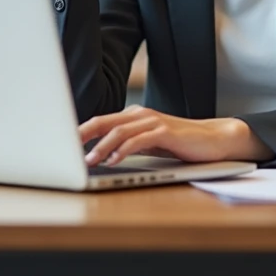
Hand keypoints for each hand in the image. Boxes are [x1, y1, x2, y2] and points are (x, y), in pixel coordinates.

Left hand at [80, 106, 271, 165]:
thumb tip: (100, 156)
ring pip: (119, 131)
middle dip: (82, 136)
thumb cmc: (180, 143)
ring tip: (88, 161)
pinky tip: (113, 160)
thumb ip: (127, 145)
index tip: (63, 145)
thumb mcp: (149, 144)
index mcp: (134, 116)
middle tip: (64, 150)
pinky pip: (138, 140)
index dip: (81, 132)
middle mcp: (140, 115)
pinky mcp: (165, 131)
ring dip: (100, 147)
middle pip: (104, 122)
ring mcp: (153, 121)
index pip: (101, 121)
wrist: (213, 139)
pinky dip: (123, 150)